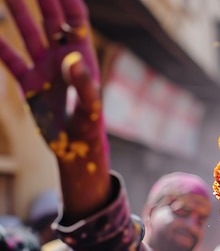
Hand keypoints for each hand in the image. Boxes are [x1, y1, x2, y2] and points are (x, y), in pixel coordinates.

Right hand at [0, 0, 111, 220]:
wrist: (75, 148)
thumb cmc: (90, 127)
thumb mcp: (91, 106)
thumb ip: (83, 84)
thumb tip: (72, 60)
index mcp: (83, 57)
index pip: (75, 20)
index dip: (67, 0)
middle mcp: (62, 57)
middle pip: (50, 18)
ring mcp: (44, 68)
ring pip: (28, 32)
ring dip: (17, 12)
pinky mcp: (29, 83)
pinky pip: (10, 59)